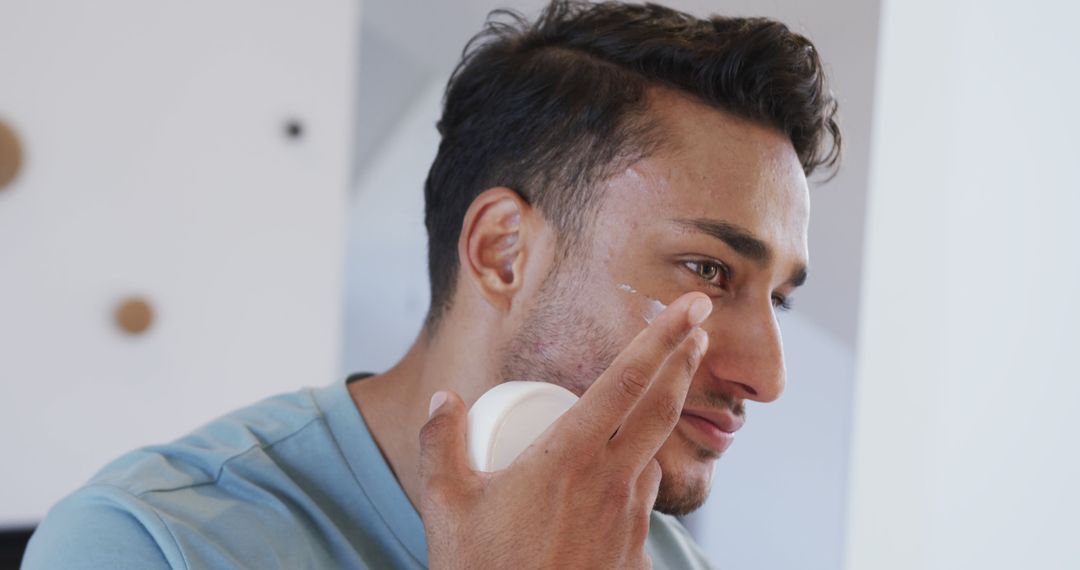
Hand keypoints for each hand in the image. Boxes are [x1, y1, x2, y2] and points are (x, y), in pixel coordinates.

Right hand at [418, 292, 711, 568]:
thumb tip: (445, 399)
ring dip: (660, 422)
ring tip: (655, 399)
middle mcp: (611, 481)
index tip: (692, 307)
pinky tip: (617, 482)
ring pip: (653, 455)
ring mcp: (628, 519)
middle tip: (699, 328)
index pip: (627, 381)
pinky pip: (641, 501)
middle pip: (662, 406)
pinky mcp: (632, 552)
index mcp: (570, 456)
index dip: (662, 338)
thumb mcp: (445, 504)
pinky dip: (636, 478)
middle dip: (684, 359)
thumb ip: (441, 443)